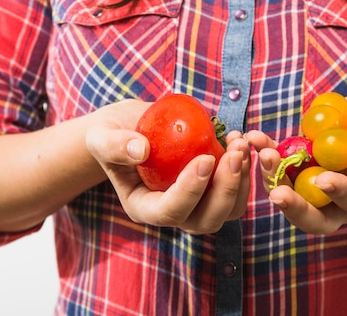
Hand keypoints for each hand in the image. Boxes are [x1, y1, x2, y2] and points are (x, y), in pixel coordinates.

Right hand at [85, 99, 250, 234]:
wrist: (132, 127)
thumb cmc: (113, 133)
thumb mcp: (102, 136)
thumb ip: (114, 144)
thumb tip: (140, 150)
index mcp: (143, 207)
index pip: (170, 212)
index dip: (190, 191)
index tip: (206, 159)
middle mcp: (172, 213)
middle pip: (206, 220)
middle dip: (225, 190)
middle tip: (235, 153)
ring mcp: (195, 204)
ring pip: (227, 210)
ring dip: (240, 181)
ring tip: (240, 144)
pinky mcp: (211, 190)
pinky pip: (235, 192)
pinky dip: (243, 170)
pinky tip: (238, 139)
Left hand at [245, 92, 346, 234]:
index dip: (342, 195)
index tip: (327, 180)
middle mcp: (338, 201)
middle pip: (313, 216)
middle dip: (294, 206)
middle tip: (277, 192)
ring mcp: (314, 182)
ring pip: (288, 189)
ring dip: (270, 174)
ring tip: (260, 150)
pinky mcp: (299, 163)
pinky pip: (278, 162)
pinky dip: (265, 150)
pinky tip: (253, 137)